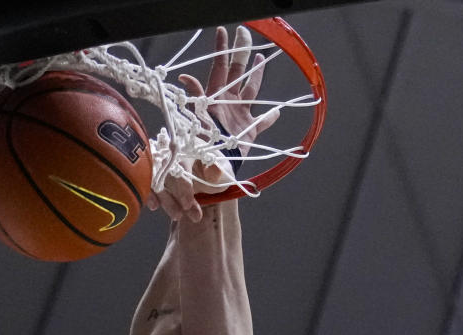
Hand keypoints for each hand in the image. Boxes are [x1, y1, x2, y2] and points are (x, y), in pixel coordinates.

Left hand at [150, 26, 278, 221]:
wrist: (212, 175)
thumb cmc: (201, 150)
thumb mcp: (194, 124)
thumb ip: (194, 100)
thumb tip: (184, 79)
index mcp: (214, 100)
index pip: (218, 69)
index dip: (220, 51)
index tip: (222, 31)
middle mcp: (227, 104)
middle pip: (236, 73)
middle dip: (240, 52)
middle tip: (244, 33)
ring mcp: (239, 116)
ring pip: (251, 90)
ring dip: (256, 74)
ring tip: (260, 57)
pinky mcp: (249, 131)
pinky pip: (262, 121)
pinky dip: (269, 116)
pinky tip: (277, 111)